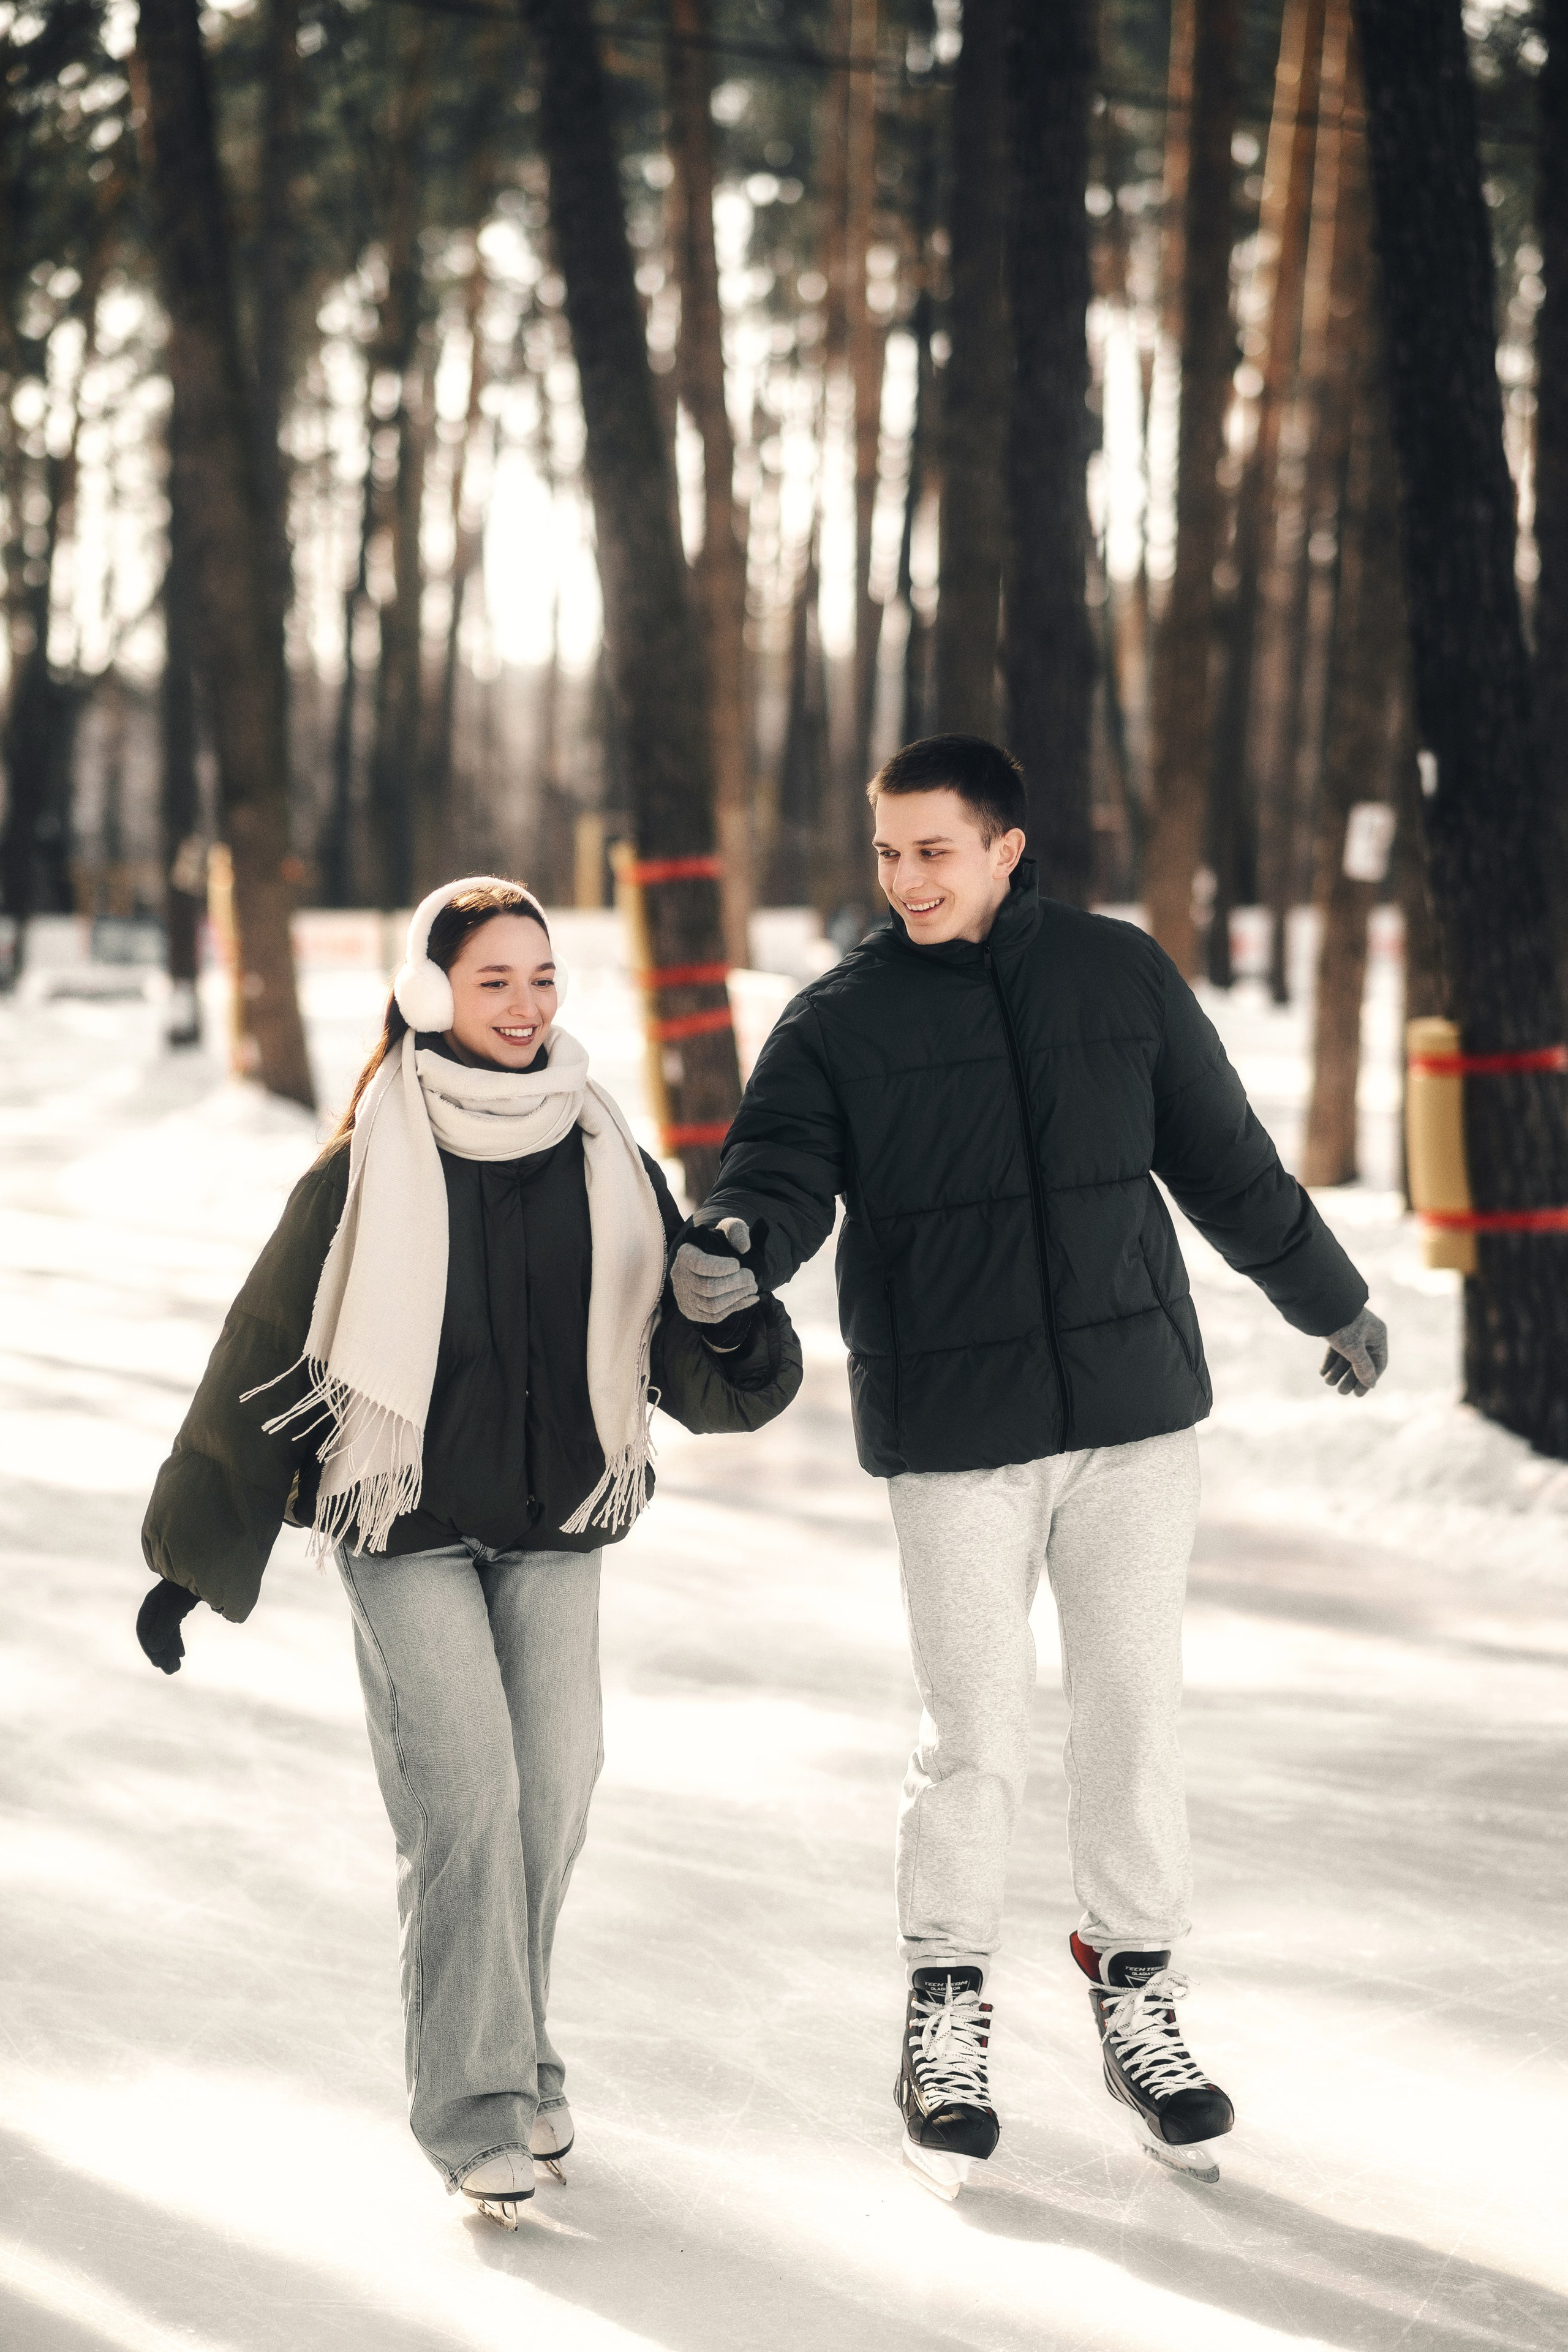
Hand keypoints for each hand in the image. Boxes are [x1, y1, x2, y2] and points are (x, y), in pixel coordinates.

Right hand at [137, 1578, 200, 1673]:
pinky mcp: (179, 1608)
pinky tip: (180, 1654)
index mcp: (151, 1605)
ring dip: (170, 1651)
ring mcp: (168, 1608)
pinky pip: (173, 1629)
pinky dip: (176, 1642)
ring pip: (166, 1633)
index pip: (144, 1631)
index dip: (149, 1648)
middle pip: (155, 1635)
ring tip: (175, 1668)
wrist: (205, 1566)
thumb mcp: (175, 1607)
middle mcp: (157, 1607)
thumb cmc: (187, 1586)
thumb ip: (164, 1627)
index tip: (158, 1664)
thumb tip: (153, 1649)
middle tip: (171, 1672)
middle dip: (162, 1654)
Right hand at [672, 1217, 759, 1348]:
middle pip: (709, 1288)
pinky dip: (736, 1308)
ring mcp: (685, 1297)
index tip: (737, 1264)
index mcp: (686, 1255)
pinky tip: (750, 1298)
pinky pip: (715, 1316)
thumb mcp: (727, 1230)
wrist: (709, 1263)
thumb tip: (744, 1248)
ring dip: (738, 1297)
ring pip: (713, 1305)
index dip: (722, 1267)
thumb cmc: (719, 1245)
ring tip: (752, 1287)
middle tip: (752, 1277)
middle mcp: (680, 1277)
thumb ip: (737, 1230)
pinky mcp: (693, 1312)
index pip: (701, 1265)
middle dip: (736, 1283)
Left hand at [1320, 1305, 1387, 1396]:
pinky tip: (1322, 1373)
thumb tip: (1371, 1384)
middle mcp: (1367, 1333)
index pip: (1378, 1363)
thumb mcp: (1353, 1349)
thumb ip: (1363, 1367)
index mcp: (1378, 1335)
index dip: (1368, 1380)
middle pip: (1361, 1362)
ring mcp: (1351, 1332)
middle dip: (1350, 1378)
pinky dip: (1329, 1362)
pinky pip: (1335, 1350)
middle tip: (1341, 1392)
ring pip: (1346, 1357)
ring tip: (1328, 1382)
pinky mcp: (1336, 1330)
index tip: (1359, 1394)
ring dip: (1337, 1371)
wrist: (1321, 1301)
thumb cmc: (1343, 1324)